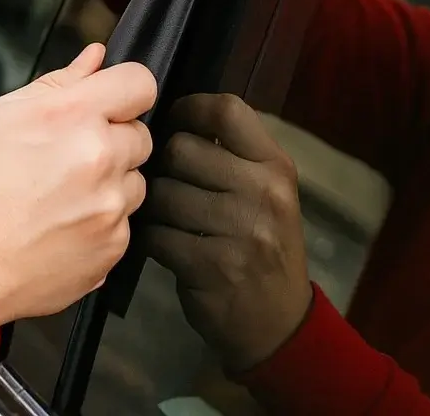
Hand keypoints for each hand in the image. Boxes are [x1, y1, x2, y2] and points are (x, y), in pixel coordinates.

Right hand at [0, 43, 154, 323]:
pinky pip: (123, 223)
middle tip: (65, 158)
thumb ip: (58, 83)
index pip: (140, 83)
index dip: (124, 88)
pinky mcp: (112, 248)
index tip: (110, 101)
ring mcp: (110, 207)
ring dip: (109, 184)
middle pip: (140, 134)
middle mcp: (101, 159)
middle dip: (112, 140)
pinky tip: (59, 227)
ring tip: (58, 197)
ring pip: (133, 181)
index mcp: (73, 116)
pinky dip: (100, 224)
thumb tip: (95, 57)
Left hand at [145, 93, 311, 372]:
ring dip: (154, 204)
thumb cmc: (264, 243)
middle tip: (167, 180)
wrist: (278, 321)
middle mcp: (262, 191)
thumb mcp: (267, 191)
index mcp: (275, 164)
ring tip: (165, 215)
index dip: (189, 108)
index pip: (226, 110)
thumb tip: (178, 119)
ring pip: (163, 192)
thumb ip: (233, 153)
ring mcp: (239, 231)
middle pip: (181, 149)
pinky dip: (151, 238)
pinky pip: (156, 234)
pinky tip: (162, 243)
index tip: (173, 121)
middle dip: (164, 164)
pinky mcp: (211, 266)